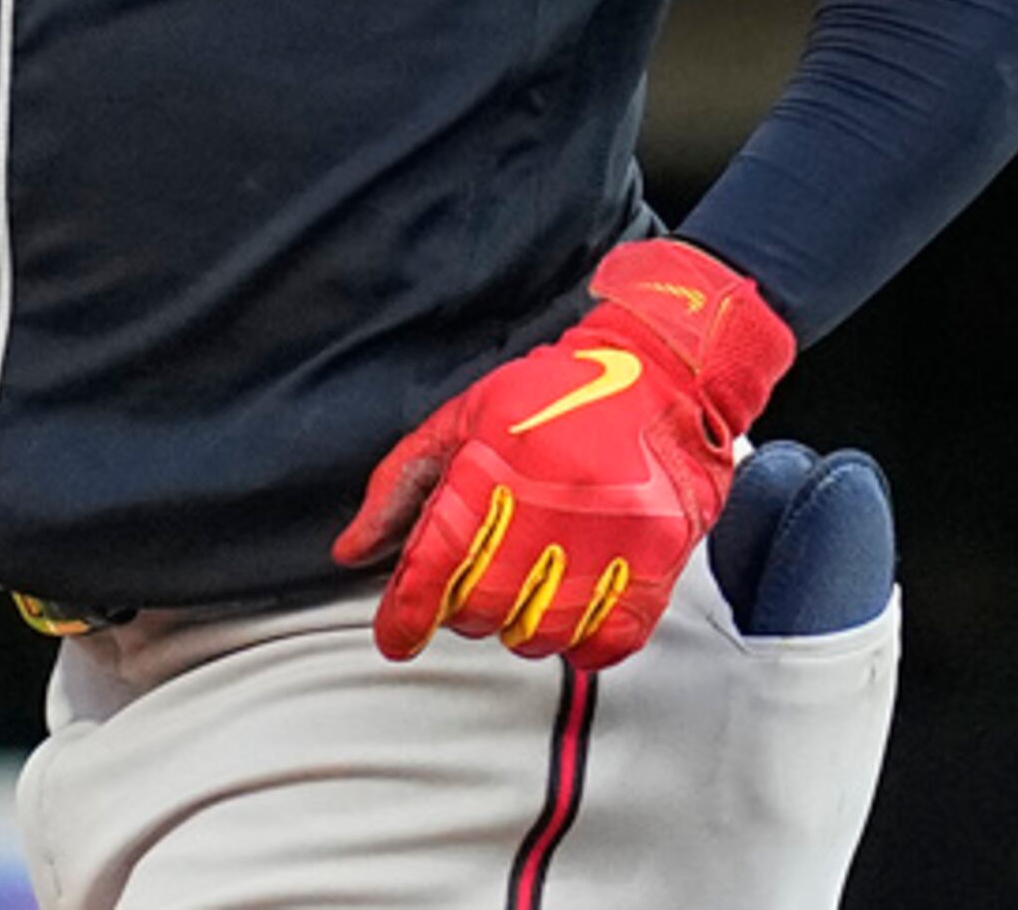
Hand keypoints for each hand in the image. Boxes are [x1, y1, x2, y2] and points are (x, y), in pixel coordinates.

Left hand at [332, 238, 794, 671]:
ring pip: (541, 634)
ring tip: (526, 588)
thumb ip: (402, 485)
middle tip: (472, 587)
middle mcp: (556, 497)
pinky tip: (570, 611)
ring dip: (520, 627)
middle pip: (484, 607)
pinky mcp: (659, 557)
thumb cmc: (556, 395)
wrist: (664, 375)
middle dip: (463, 610)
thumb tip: (352, 551)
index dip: (407, 612)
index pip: (437, 559)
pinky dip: (580, 643)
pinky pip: (606, 642)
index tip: (396, 637)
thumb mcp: (463, 419)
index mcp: (500, 458)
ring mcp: (613, 531)